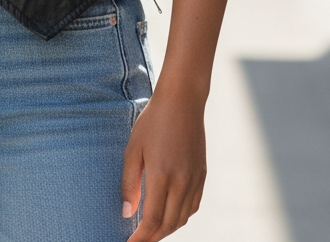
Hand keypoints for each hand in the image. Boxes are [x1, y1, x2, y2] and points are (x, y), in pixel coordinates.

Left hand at [121, 90, 206, 241]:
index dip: (141, 238)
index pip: (152, 221)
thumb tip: (127, 213)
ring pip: (182, 218)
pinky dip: (181, 216)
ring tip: (151, 230)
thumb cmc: (153, 121)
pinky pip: (193, 206)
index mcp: (162, 175)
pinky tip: (170, 214)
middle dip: (153, 237)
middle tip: (138, 240)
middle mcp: (182, 182)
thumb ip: (130, 183)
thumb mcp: (134, 148)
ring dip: (167, 229)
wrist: (182, 101)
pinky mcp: (202, 174)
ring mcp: (194, 179)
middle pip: (168, 225)